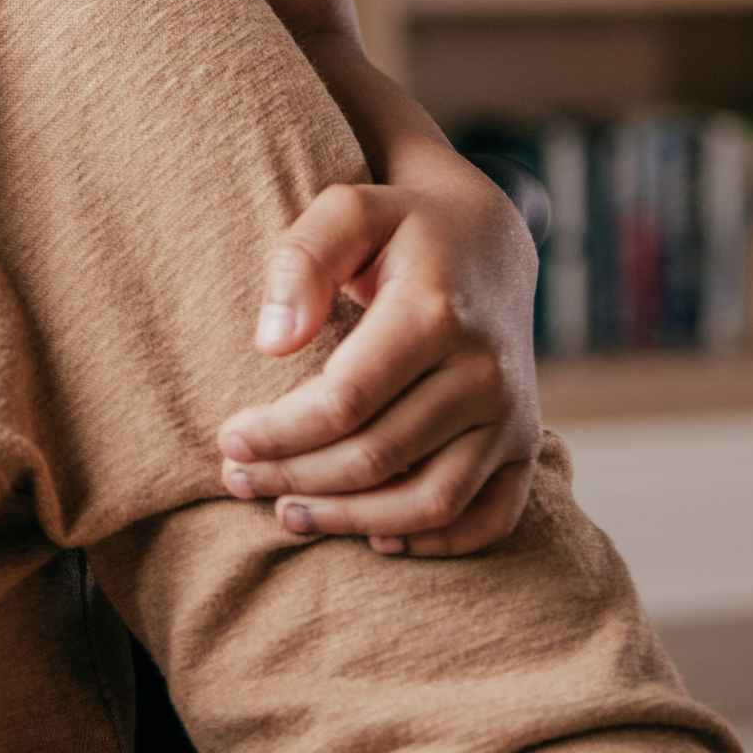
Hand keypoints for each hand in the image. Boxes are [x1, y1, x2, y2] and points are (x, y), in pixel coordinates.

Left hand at [216, 160, 544, 556]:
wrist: (490, 241)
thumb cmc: (399, 225)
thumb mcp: (347, 210)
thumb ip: (302, 261)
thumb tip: (272, 344)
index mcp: (435, 313)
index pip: (345, 401)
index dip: (280, 433)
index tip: (229, 441)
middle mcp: (484, 372)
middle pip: (377, 456)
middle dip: (296, 477)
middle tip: (237, 480)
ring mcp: (512, 415)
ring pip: (430, 501)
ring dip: (352, 520)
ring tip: (288, 515)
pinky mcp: (524, 443)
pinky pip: (490, 518)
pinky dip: (437, 543)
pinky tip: (378, 540)